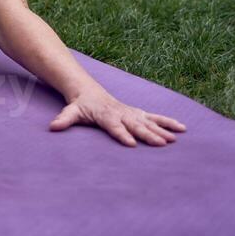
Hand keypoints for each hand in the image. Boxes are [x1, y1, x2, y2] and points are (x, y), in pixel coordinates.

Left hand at [49, 90, 185, 146]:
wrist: (89, 91)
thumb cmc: (80, 105)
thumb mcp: (71, 112)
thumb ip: (64, 120)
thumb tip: (52, 127)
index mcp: (106, 116)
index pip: (114, 127)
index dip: (122, 135)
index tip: (132, 144)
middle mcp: (121, 114)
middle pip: (136, 125)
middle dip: (149, 135)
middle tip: (162, 144)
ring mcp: (131, 113)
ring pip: (149, 121)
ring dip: (163, 130)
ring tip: (175, 139)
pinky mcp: (138, 113)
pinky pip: (156, 117)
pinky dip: (168, 122)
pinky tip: (182, 129)